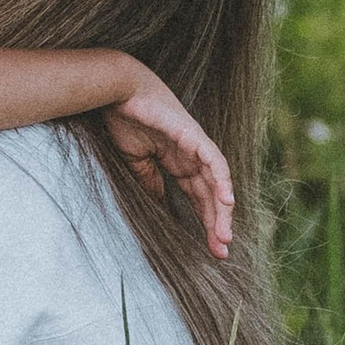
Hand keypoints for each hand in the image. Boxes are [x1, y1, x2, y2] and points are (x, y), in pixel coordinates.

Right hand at [103, 70, 234, 256]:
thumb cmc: (124, 119)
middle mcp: (193, 156)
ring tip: (223, 238)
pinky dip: (222, 181)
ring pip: (217, 184)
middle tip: (221, 253)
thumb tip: (159, 206)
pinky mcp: (194, 136)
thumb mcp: (136, 161)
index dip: (205, 222)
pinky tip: (226, 202)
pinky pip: (215, 162)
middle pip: (212, 196)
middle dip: (216, 225)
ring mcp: (196, 146)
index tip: (210, 249)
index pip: (199, 198)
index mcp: (180, 162)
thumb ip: (150, 183)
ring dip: (222, 211)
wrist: (118, 91)